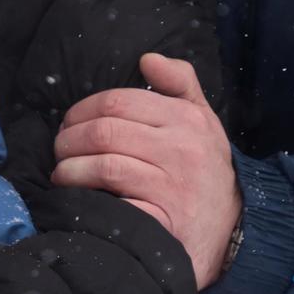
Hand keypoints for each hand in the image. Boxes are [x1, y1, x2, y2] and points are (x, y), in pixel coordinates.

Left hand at [51, 52, 241, 286]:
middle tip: (60, 151)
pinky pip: (112, 203)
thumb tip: (147, 59)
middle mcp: (183, 150)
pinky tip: (78, 199)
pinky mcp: (162, 221)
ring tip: (62, 175)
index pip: (118, 101)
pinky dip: (85, 199)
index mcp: (188, 120)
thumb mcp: (204, 123)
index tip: (69, 124)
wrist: (233, 234)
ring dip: (69, 170)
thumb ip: (181, 84)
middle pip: (104, 131)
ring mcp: (173, 187)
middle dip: (69, 140)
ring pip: (103, 165)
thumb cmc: (207, 173)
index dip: (81, 110)